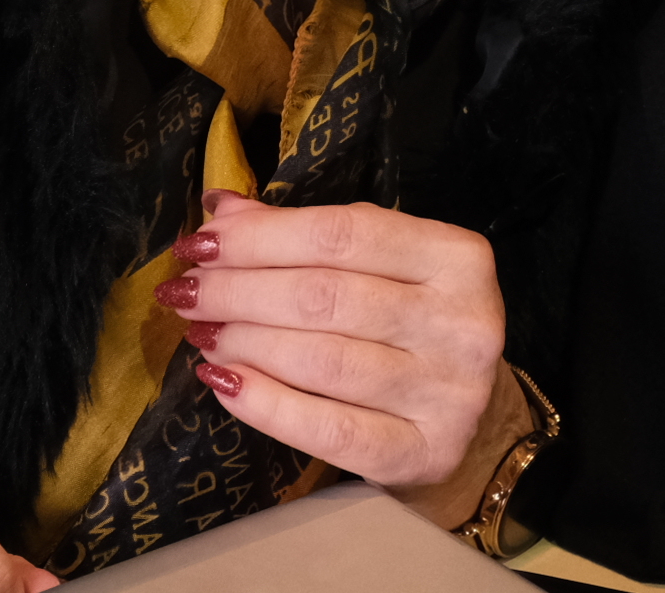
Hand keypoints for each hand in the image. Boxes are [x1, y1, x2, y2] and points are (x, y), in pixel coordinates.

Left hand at [161, 189, 508, 492]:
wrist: (477, 420)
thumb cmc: (412, 326)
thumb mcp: (380, 267)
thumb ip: (306, 236)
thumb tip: (219, 211)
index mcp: (458, 257)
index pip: (344, 234)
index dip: (262, 237)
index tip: (199, 244)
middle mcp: (464, 322)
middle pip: (325, 297)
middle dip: (239, 291)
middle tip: (187, 294)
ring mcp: (449, 393)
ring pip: (322, 361)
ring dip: (244, 343)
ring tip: (203, 334)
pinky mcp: (424, 452)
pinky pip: (327, 429)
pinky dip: (264, 404)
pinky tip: (223, 382)